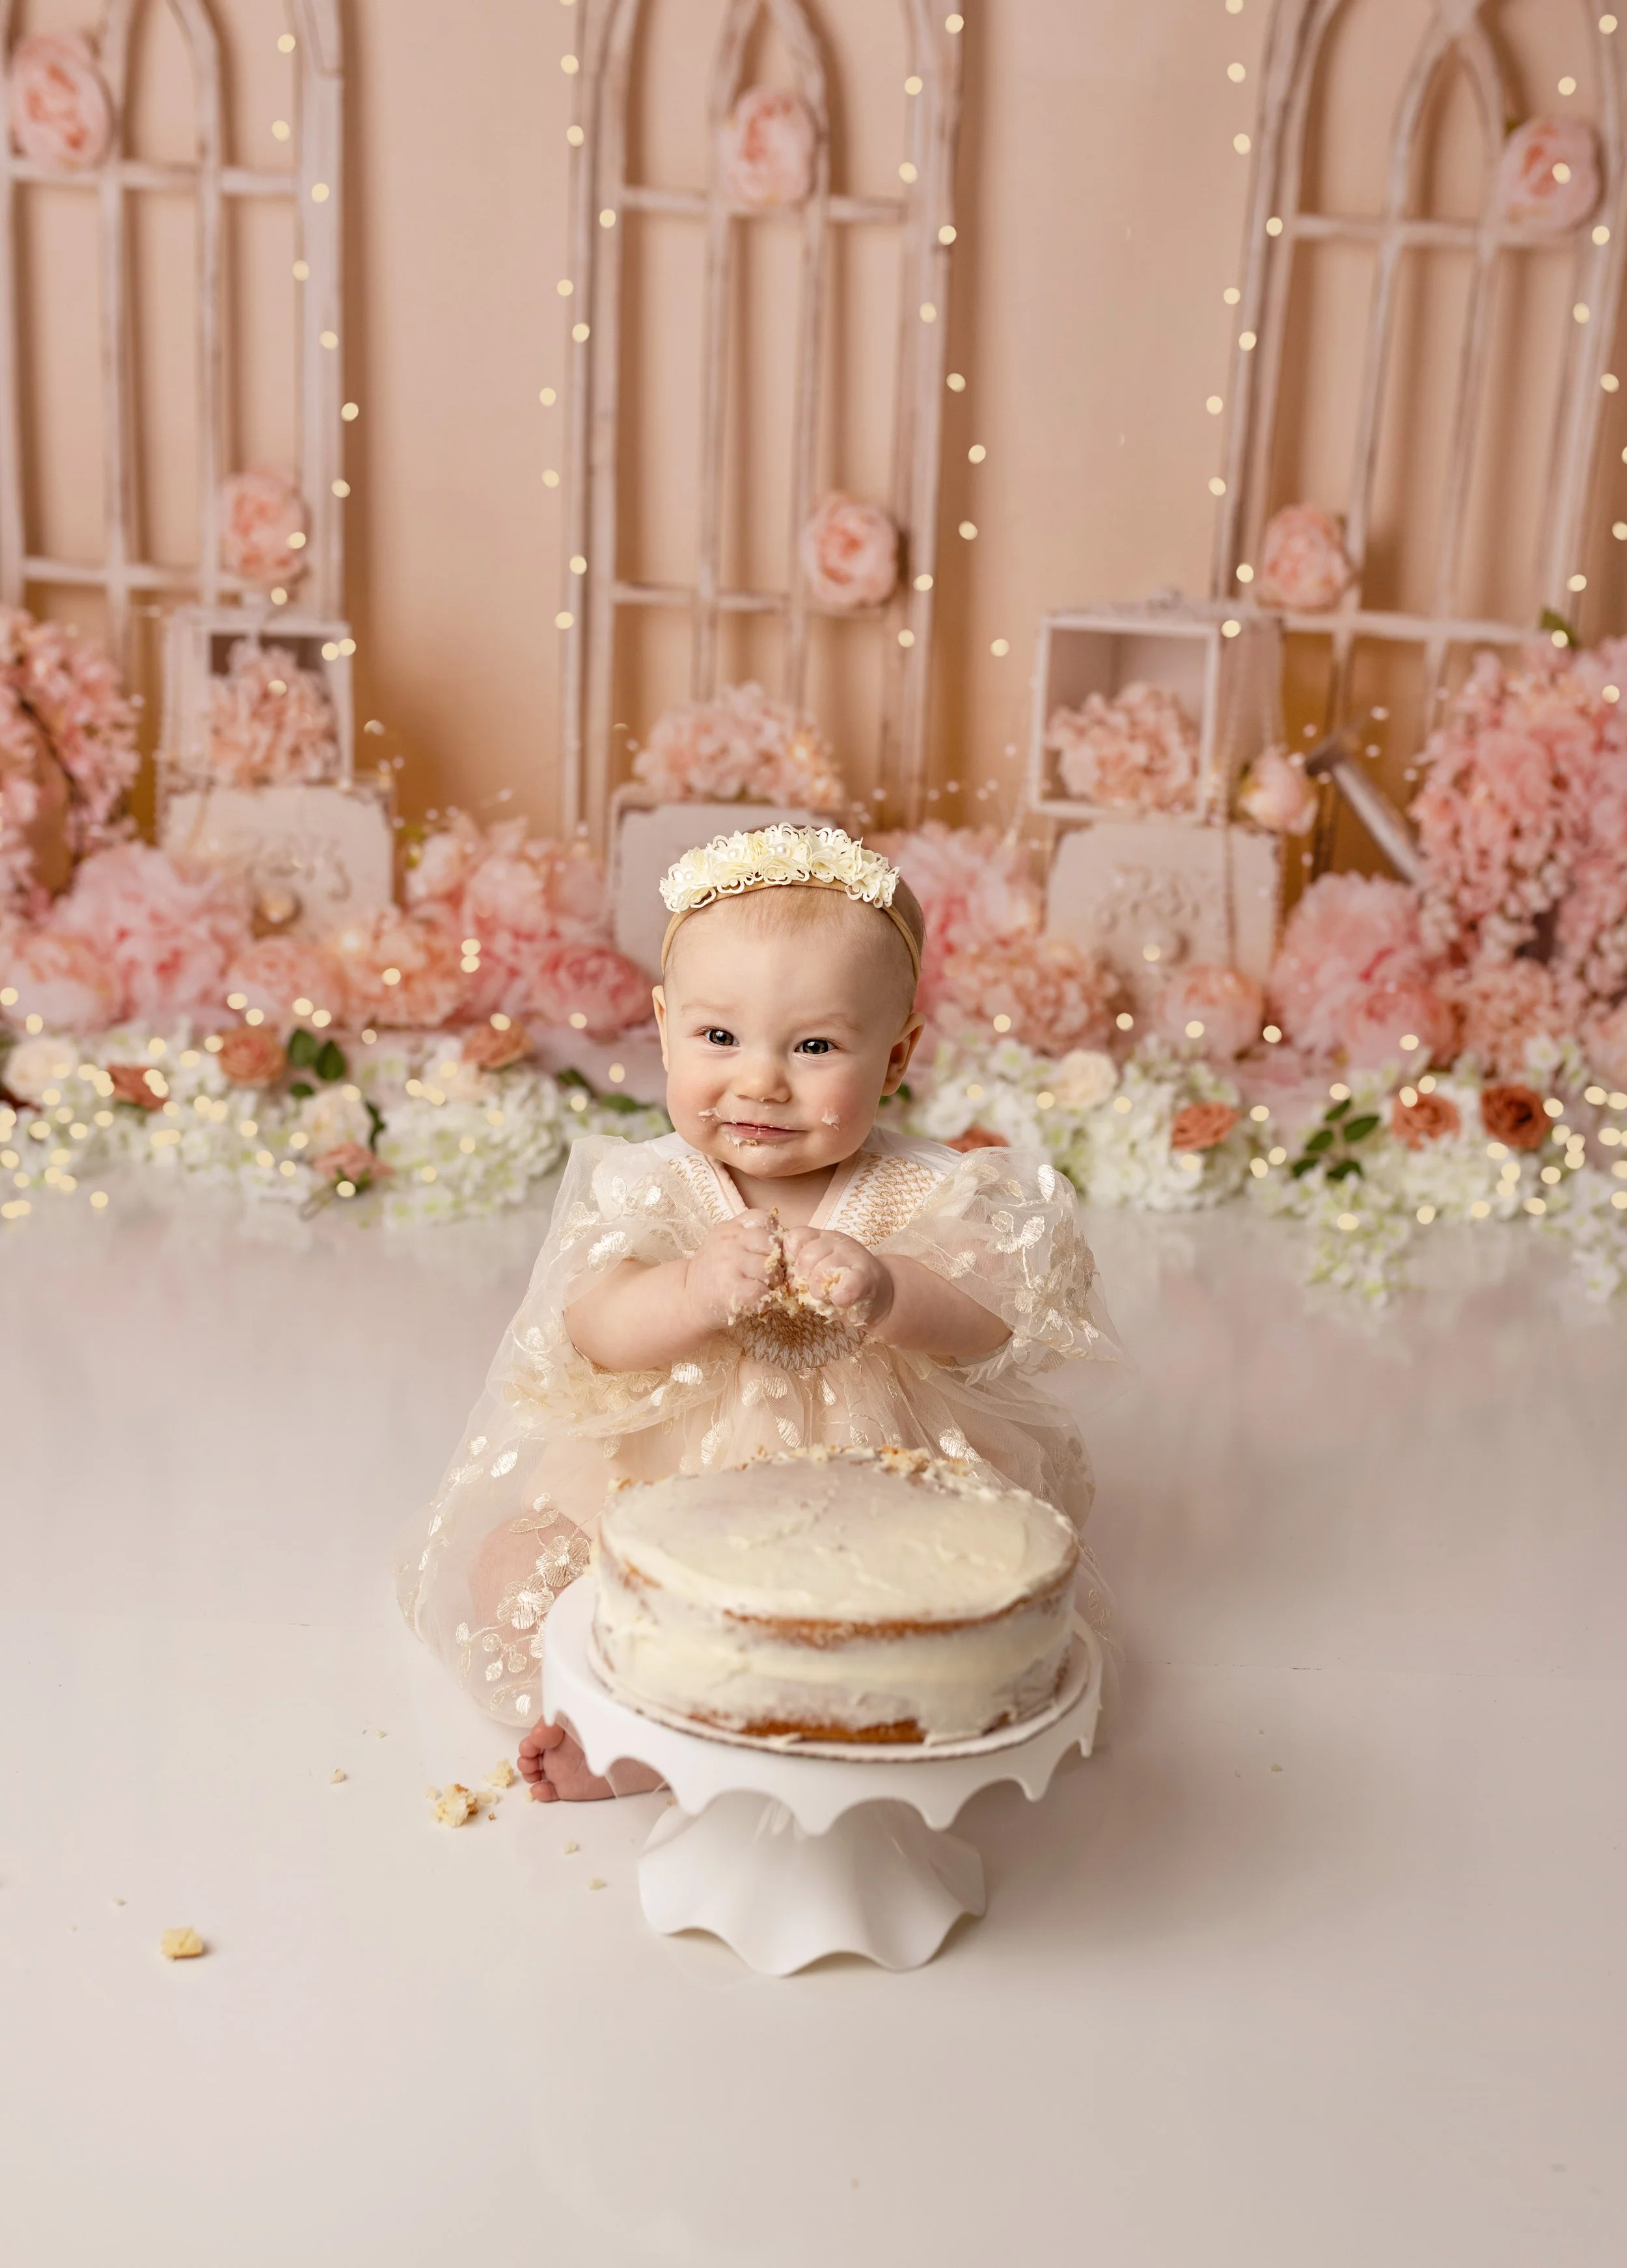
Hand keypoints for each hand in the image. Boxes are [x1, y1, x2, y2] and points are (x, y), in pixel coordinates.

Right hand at [680, 1212, 781, 1332]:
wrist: (687, 1297)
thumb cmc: (715, 1271)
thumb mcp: (726, 1243)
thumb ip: (751, 1238)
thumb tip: (787, 1245)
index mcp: (731, 1228)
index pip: (764, 1218)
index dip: (774, 1235)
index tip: (768, 1251)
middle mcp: (729, 1242)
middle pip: (771, 1244)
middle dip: (777, 1261)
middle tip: (771, 1274)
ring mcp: (729, 1265)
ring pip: (769, 1268)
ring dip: (773, 1282)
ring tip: (763, 1288)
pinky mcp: (731, 1290)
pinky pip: (762, 1291)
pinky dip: (765, 1299)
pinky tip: (757, 1300)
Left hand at [779, 1227, 894, 1328]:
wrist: (879, 1296)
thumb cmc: (840, 1285)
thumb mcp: (816, 1271)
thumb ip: (799, 1270)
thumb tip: (780, 1279)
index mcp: (820, 1239)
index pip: (795, 1237)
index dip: (791, 1258)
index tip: (798, 1274)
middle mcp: (836, 1242)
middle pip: (806, 1257)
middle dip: (805, 1280)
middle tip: (815, 1290)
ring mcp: (853, 1256)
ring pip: (823, 1271)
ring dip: (820, 1291)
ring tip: (828, 1297)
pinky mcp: (866, 1277)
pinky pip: (846, 1285)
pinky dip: (839, 1296)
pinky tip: (840, 1300)